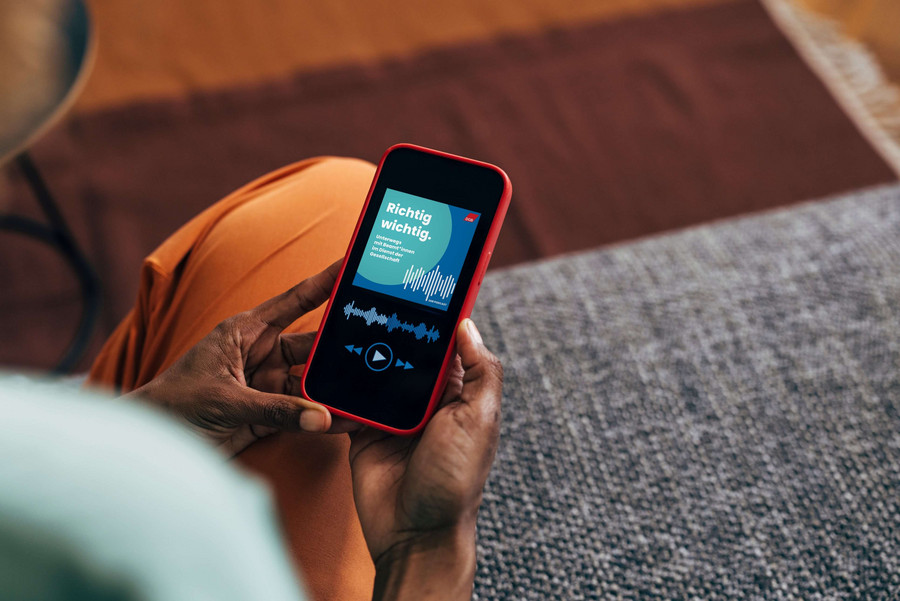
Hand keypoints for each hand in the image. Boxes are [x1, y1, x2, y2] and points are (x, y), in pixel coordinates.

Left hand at [128, 261, 355, 455]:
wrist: (152, 447)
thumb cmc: (172, 406)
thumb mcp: (224, 401)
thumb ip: (274, 409)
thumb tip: (321, 417)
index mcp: (246, 332)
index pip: (295, 301)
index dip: (325, 283)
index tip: (353, 267)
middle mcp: (262, 354)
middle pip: (313, 345)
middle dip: (343, 343)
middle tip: (378, 339)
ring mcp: (267, 384)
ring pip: (314, 381)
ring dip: (338, 387)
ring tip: (369, 389)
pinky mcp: (268, 414)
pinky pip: (304, 412)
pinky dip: (325, 417)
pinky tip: (349, 419)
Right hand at [349, 318, 502, 599]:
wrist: (414, 532)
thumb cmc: (455, 479)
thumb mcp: (480, 419)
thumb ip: (479, 371)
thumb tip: (467, 323)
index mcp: (457, 391)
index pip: (446, 342)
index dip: (437, 314)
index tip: (422, 281)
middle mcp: (424, 397)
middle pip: (404, 350)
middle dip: (390, 327)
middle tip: (372, 291)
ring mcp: (391, 412)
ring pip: (373, 369)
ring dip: (361, 352)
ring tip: (345, 320)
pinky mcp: (363, 429)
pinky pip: (347, 399)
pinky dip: (338, 386)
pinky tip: (328, 362)